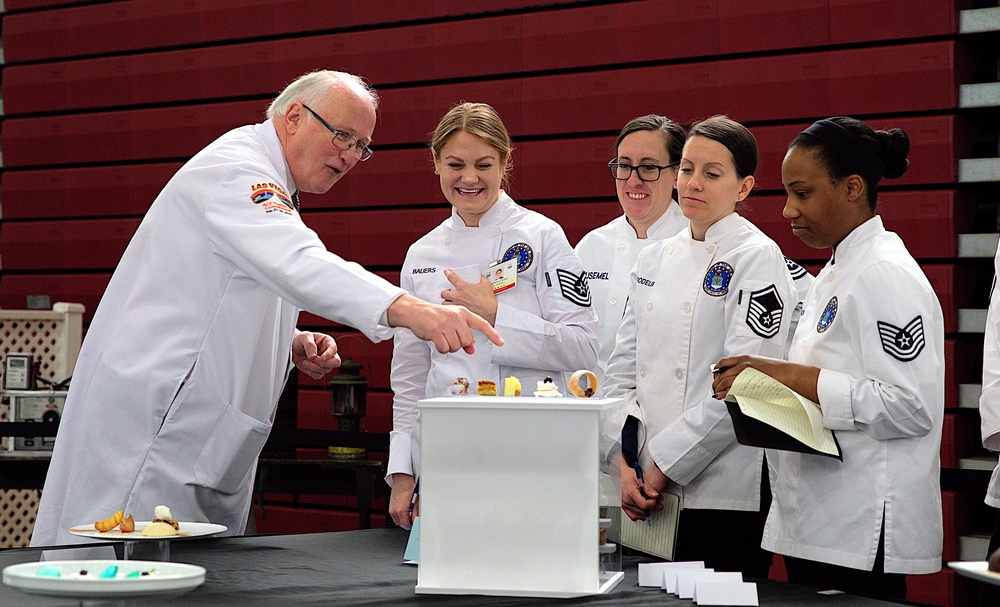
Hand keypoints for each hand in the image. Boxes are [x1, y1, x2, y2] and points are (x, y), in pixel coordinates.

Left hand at [291, 331, 340, 379]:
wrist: (292, 347)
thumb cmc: (300, 340)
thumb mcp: (304, 337)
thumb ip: (309, 345)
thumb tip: (313, 356)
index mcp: (328, 342)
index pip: (333, 349)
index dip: (329, 354)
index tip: (321, 358)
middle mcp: (328, 353)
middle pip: (336, 362)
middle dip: (324, 363)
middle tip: (313, 359)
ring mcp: (324, 363)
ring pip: (326, 370)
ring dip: (314, 367)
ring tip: (304, 361)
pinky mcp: (318, 370)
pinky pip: (318, 375)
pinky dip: (311, 372)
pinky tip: (305, 365)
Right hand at [386, 294, 503, 353]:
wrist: (416, 311)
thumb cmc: (436, 316)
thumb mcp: (453, 322)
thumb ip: (464, 334)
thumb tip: (472, 349)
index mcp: (463, 312)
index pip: (482, 324)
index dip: (493, 334)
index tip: (501, 342)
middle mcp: (456, 317)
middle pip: (468, 341)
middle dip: (460, 344)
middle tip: (450, 337)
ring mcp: (446, 324)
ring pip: (456, 346)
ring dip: (449, 346)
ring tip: (442, 337)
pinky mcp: (436, 331)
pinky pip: (445, 348)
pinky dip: (441, 348)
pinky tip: (437, 341)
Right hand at [389, 473, 416, 528]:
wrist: (401, 479)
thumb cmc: (408, 486)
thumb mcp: (416, 499)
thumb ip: (416, 511)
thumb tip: (416, 519)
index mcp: (401, 510)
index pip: (406, 524)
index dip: (412, 524)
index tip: (415, 521)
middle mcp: (394, 511)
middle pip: (401, 524)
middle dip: (408, 522)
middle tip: (414, 515)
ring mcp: (391, 509)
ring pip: (398, 520)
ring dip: (404, 519)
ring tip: (410, 511)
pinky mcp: (390, 507)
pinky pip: (395, 516)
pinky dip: (400, 515)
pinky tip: (405, 509)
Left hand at [440, 269, 498, 325]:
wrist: (490, 311)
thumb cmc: (487, 300)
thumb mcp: (485, 284)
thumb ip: (481, 279)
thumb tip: (479, 278)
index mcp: (463, 287)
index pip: (451, 277)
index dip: (447, 273)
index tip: (447, 272)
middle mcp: (458, 296)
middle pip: (444, 293)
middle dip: (445, 292)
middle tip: (448, 291)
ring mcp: (457, 305)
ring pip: (444, 303)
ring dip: (446, 301)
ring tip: (449, 300)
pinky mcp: (459, 312)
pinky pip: (451, 310)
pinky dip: (451, 309)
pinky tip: (453, 308)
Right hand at [620, 455, 658, 521]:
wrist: (619, 475)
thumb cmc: (628, 475)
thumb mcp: (640, 478)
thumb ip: (648, 488)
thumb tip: (655, 496)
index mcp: (631, 493)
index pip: (644, 505)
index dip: (652, 503)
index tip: (654, 498)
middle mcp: (627, 500)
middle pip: (643, 511)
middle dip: (652, 507)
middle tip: (656, 501)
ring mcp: (625, 505)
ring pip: (639, 515)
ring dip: (647, 512)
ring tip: (651, 505)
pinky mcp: (624, 507)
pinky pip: (633, 516)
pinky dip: (639, 515)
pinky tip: (643, 511)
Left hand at [712, 355, 820, 402]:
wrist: (791, 375)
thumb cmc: (780, 372)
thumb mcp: (761, 366)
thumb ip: (749, 369)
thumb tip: (741, 378)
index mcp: (745, 358)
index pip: (724, 362)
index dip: (717, 370)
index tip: (715, 376)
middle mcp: (742, 363)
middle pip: (721, 373)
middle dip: (716, 382)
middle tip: (715, 389)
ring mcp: (744, 373)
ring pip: (724, 381)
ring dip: (718, 389)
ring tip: (717, 395)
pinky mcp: (747, 382)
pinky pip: (731, 389)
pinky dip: (725, 394)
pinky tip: (724, 397)